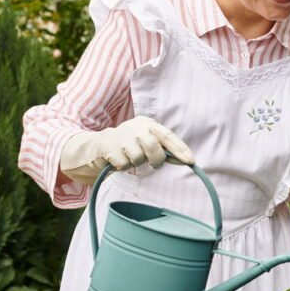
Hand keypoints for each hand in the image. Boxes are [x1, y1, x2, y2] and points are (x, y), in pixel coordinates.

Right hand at [59, 116, 194, 183]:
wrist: (99, 146)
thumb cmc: (129, 145)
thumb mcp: (147, 142)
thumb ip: (164, 148)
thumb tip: (187, 160)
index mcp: (148, 123)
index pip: (168, 135)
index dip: (180, 149)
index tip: (191, 161)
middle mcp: (135, 126)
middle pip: (154, 146)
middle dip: (156, 159)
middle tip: (153, 164)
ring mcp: (122, 136)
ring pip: (139, 157)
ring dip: (137, 163)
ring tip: (130, 157)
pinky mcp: (110, 147)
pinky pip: (125, 165)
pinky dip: (124, 167)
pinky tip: (119, 160)